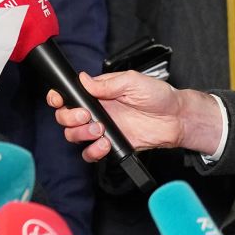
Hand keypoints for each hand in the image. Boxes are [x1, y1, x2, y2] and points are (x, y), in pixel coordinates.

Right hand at [46, 70, 221, 161]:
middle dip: (69, 117)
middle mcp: (96, 111)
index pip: (68, 95)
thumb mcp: (132, 81)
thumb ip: (107, 84)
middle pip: (65, 117)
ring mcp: (101, 130)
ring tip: (98, 131)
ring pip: (73, 136)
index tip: (59, 100)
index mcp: (97, 93)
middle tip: (85, 116)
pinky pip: (90, 153)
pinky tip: (104, 145)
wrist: (176, 119)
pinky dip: (92, 151)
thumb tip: (83, 80)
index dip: (58, 98)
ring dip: (80, 134)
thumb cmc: (157, 96)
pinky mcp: (111, 146)